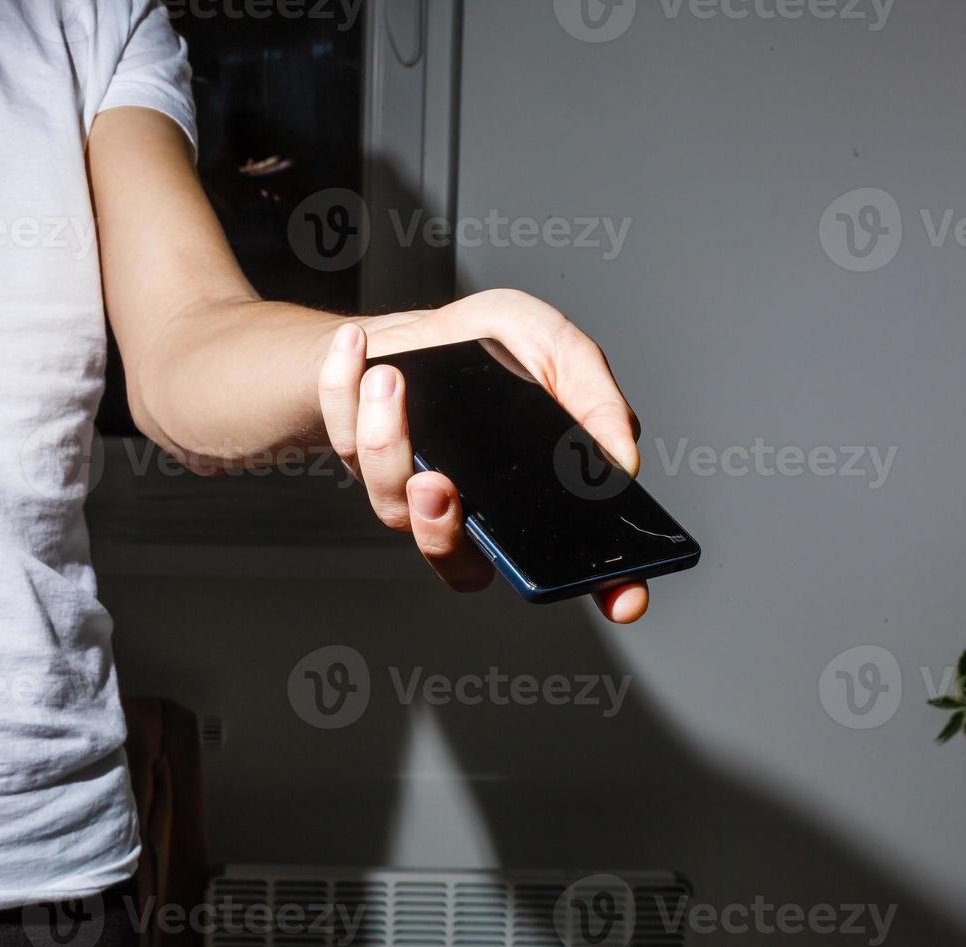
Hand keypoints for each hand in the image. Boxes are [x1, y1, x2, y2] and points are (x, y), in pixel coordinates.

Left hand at [317, 289, 648, 623]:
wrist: (417, 329)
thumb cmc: (489, 345)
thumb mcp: (554, 346)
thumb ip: (592, 395)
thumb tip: (621, 457)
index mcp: (527, 494)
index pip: (572, 559)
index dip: (607, 589)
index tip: (626, 598)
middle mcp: (471, 509)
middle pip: (459, 560)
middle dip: (438, 529)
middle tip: (436, 482)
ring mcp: (411, 494)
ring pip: (391, 503)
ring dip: (384, 441)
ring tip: (390, 381)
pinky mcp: (360, 462)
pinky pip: (341, 440)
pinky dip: (340, 390)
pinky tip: (354, 352)